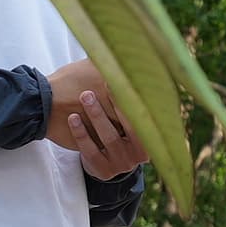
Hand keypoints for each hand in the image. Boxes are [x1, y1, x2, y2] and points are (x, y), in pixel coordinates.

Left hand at [46, 59, 148, 177]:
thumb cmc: (116, 126)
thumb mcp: (127, 112)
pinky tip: (73, 119)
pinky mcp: (104, 171)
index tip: (120, 80)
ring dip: (96, 116)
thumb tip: (136, 55)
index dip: (133, 98)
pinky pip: (91, 151)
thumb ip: (132, 92)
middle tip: (103, 84)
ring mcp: (122, 165)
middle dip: (115, 104)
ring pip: (109, 138)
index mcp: (152, 138)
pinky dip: (82, 134)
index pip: (145, 117)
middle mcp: (141, 155)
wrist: (102, 157)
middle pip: (129, 127)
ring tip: (85, 97)